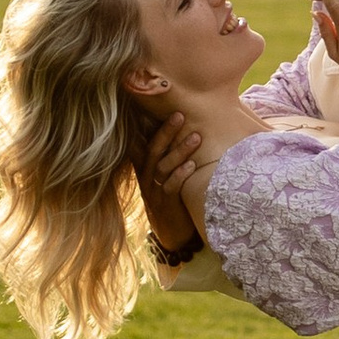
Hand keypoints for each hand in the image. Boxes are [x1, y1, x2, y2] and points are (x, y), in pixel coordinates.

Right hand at [137, 108, 203, 250]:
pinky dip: (180, 174)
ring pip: (163, 166)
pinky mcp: (164, 203)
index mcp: (144, 166)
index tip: (160, 107)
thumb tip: (182, 126)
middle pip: (153, 149)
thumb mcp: (166, 173)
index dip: (149, 125)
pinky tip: (191, 165)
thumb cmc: (173, 195)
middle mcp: (145, 176)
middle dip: (167, 132)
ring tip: (196, 137)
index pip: (143, 142)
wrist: (170, 231)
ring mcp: (153, 190)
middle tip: (180, 115)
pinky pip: (170, 186)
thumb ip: (169, 153)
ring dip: (179, 151)